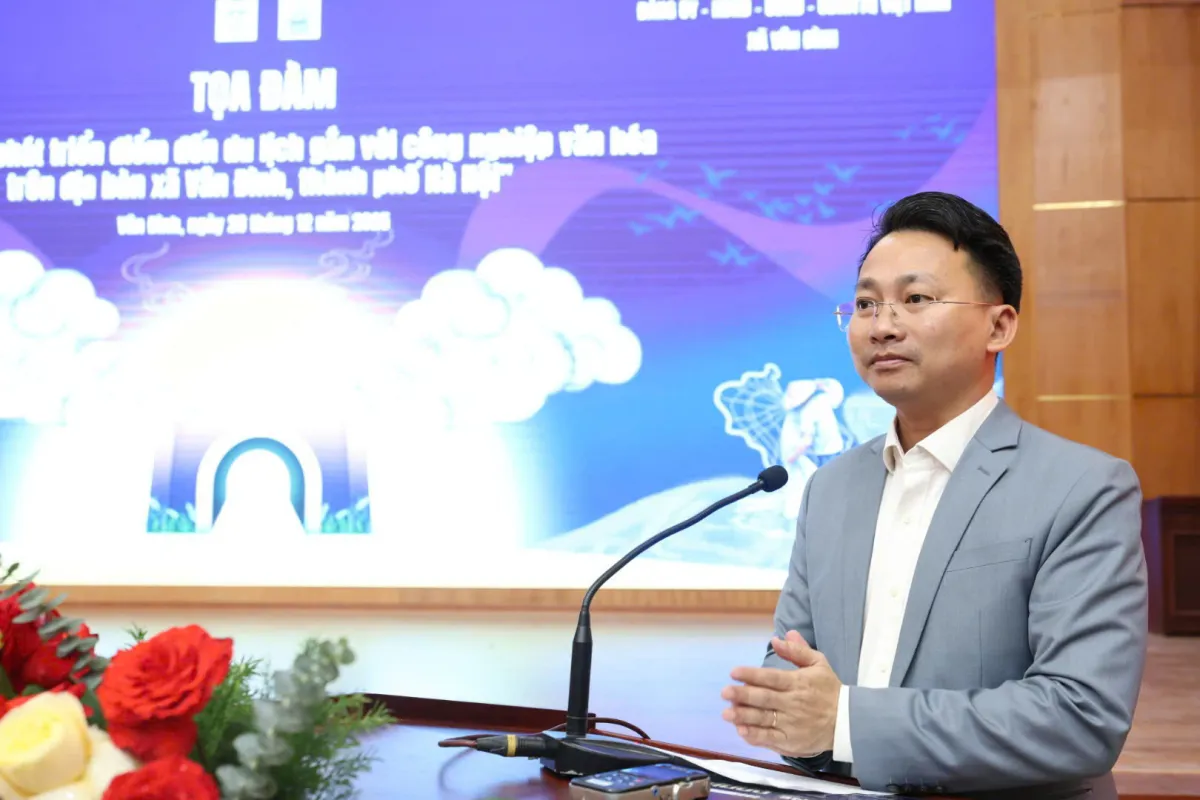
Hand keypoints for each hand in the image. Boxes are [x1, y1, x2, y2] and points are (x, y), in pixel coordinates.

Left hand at [721, 630, 840, 757]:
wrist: (848, 722)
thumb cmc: (829, 690)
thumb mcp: (818, 664)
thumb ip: (797, 651)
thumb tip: (777, 638)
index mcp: (798, 682)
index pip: (772, 677)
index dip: (752, 674)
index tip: (733, 672)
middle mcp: (793, 703)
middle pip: (765, 698)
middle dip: (743, 695)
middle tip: (724, 692)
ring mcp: (792, 724)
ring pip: (765, 719)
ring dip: (744, 716)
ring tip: (727, 713)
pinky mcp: (792, 741)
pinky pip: (771, 739)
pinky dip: (756, 736)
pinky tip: (741, 731)